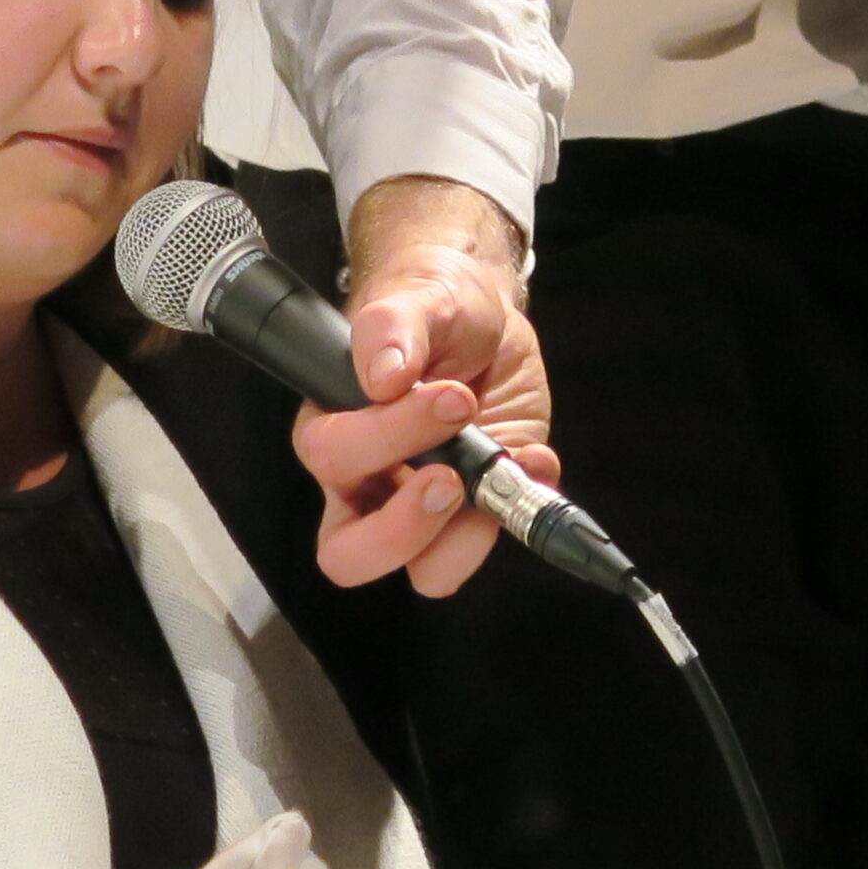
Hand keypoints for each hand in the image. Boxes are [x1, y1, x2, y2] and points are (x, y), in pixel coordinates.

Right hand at [294, 178, 556, 596]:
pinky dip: (520, 512)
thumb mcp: (415, 297)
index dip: (388, 438)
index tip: (450, 397)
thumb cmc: (432, 306)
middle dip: (403, 529)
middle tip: (451, 479)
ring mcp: (423, 506)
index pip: (333, 460)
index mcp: (333, 430)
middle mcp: (367, 484)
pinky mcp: (477, 509)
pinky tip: (535, 458)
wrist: (484, 316)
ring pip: (424, 572)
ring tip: (508, 468)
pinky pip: (488, 545)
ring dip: (469, 536)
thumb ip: (390, 327)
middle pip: (349, 555)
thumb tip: (382, 375)